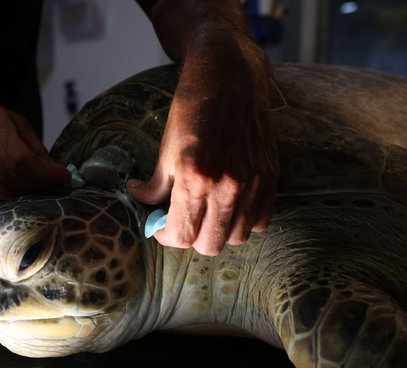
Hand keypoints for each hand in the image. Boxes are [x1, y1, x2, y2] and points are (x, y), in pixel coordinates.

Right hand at [0, 98, 69, 198]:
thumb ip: (33, 145)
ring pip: (2, 191)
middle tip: (59, 188)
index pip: (20, 159)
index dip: (45, 173)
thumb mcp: (12, 119)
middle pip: (13, 178)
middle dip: (41, 186)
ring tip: (44, 191)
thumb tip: (54, 170)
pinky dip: (10, 194)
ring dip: (27, 194)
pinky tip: (22, 190)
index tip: (64, 177)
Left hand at [127, 37, 278, 254]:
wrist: (229, 77)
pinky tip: (231, 206)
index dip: (166, 236)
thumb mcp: (165, 149)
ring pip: (237, 238)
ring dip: (219, 232)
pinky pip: (261, 221)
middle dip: (191, 238)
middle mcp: (227, 186)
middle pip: (209, 245)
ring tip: (207, 213)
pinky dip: (245, 221)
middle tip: (182, 220)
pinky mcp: (271, 176)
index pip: (181, 236)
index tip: (161, 225)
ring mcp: (253, 183)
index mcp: (195, 179)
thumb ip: (155, 185)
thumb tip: (142, 202)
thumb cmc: (192, 109)